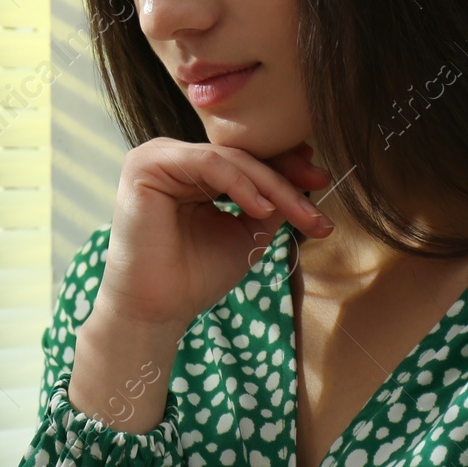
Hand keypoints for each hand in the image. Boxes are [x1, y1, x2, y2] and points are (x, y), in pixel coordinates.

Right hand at [95, 138, 334, 332]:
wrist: (157, 310)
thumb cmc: (195, 276)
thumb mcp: (245, 232)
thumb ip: (269, 203)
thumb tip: (305, 178)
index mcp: (190, 170)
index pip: (244, 159)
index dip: (284, 167)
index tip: (322, 179)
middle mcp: (172, 157)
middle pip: (240, 156)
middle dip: (285, 175)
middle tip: (322, 186)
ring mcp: (156, 157)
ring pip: (229, 159)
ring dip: (270, 183)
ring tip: (299, 210)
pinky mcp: (146, 165)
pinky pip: (207, 163)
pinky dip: (240, 183)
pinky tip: (262, 208)